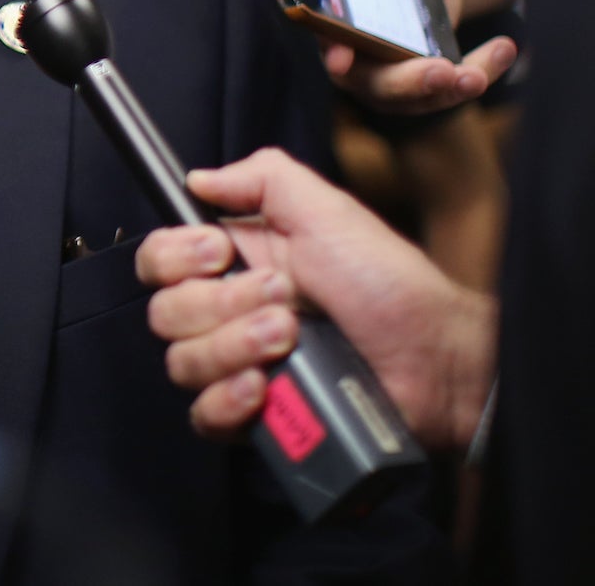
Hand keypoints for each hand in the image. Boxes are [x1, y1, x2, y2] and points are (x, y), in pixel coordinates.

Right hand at [136, 148, 495, 450]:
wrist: (436, 359)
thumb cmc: (390, 283)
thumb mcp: (328, 211)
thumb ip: (263, 178)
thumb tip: (197, 178)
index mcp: (236, 262)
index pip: (159, 260)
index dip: (174, 258)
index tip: (219, 254)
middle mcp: (227, 315)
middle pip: (165, 314)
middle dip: (222, 305)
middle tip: (285, 298)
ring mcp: (238, 368)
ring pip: (182, 364)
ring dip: (233, 347)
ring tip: (290, 339)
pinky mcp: (256, 417)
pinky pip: (204, 416)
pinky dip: (227, 401)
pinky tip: (264, 389)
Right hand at [319, 0, 516, 113]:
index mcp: (335, 4)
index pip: (323, 33)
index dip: (331, 49)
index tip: (342, 59)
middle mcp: (353, 41)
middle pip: (367, 80)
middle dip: (405, 83)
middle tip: (445, 72)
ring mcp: (387, 62)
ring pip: (406, 97)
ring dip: (443, 93)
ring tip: (480, 74)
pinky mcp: (421, 69)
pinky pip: (442, 90)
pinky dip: (474, 75)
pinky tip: (501, 49)